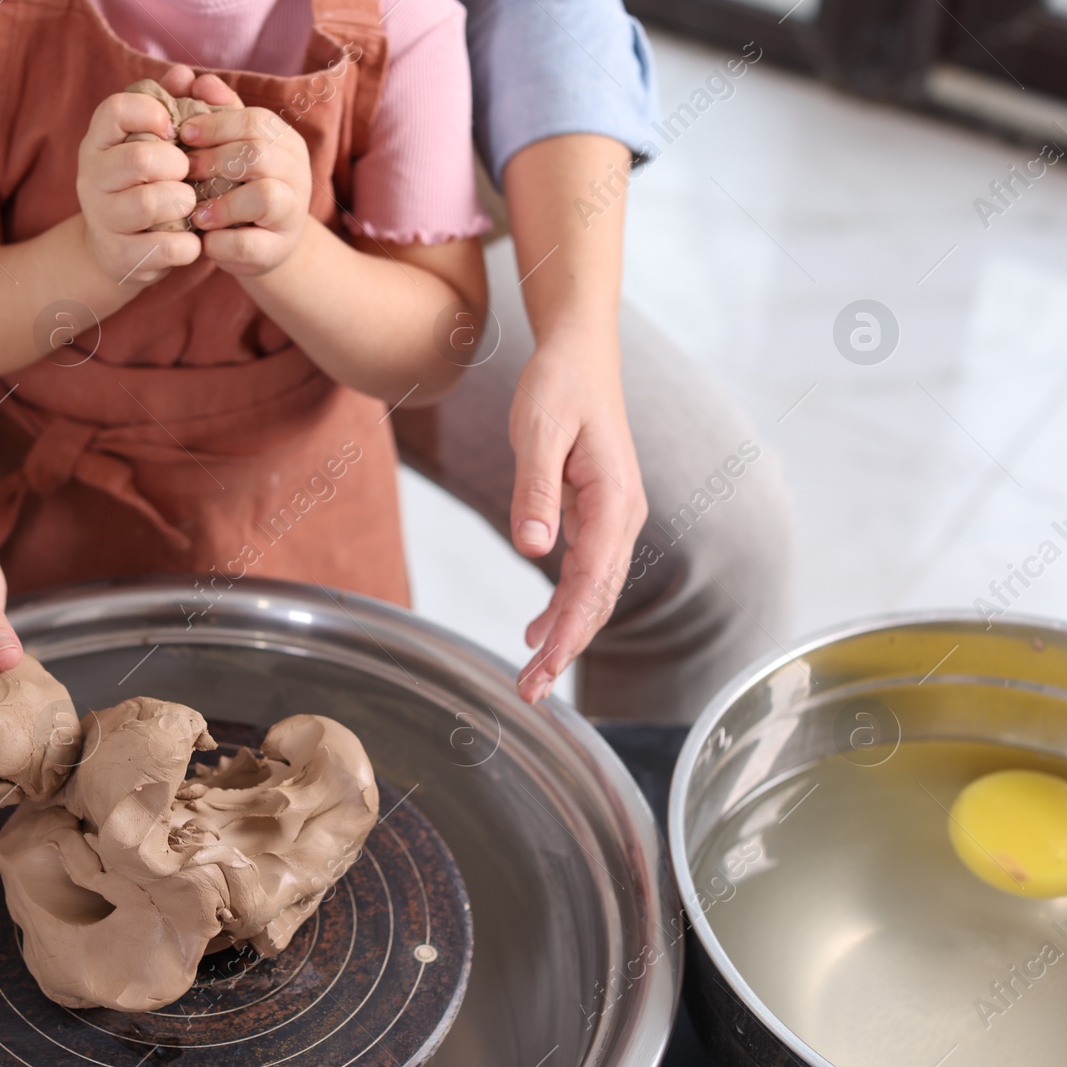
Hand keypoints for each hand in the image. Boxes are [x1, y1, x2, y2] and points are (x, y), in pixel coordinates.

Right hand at [77, 82, 200, 285]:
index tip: (174, 128)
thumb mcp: (158, 142)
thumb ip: (176, 104)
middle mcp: (91, 177)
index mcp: (99, 141)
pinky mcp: (118, 257)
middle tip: (188, 173)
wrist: (119, 250)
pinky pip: (162, 248)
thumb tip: (188, 76)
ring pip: (148, 203)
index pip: (116, 110)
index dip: (152, 113)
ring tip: (190, 204)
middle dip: (178, 165)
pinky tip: (192, 239)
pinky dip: (188, 245)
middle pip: (139, 159)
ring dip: (183, 202)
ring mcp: (101, 219)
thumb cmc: (147, 184)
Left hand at [180, 99, 310, 276]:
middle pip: (259, 153)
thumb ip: (213, 112)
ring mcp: (293, 213)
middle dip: (215, 160)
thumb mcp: (228, 148)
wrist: (262, 245)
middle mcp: (297, 172)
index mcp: (285, 141)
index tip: (184, 134)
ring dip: (222, 203)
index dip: (215, 124)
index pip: (254, 121)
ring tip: (196, 212)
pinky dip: (222, 241)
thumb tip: (192, 78)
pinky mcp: (278, 249)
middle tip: (185, 171)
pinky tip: (204, 239)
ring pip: (265, 195)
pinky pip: (251, 243)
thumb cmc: (237, 189)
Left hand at [509, 331, 646, 702]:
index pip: (592, 580)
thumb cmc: (558, 386)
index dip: (568, 629)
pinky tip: (536, 634)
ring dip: (565, 636)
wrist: (579, 354)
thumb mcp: (536, 431)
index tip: (542, 666)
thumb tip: (535, 548)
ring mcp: (613, 518)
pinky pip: (584, 573)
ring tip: (532, 679)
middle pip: (597, 598)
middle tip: (530, 693)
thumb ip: (536, 490)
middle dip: (566, 649)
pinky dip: (562, 607)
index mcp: (615, 499)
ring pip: (592, 592)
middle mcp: (623, 515)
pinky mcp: (598, 516)